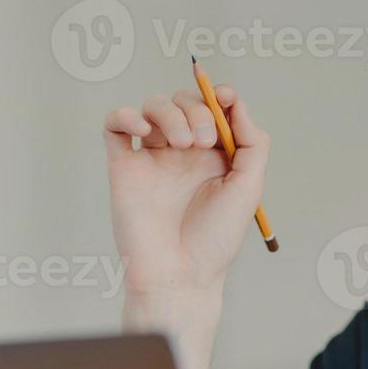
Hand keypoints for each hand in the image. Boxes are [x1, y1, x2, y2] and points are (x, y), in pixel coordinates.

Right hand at [102, 85, 270, 301]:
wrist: (179, 272)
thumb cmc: (215, 239)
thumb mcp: (249, 188)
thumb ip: (252, 143)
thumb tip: (236, 103)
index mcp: (214, 156)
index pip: (214, 109)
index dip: (220, 95)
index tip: (225, 98)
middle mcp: (182, 153)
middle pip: (184, 102)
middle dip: (197, 110)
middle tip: (202, 140)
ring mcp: (152, 158)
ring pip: (153, 107)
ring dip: (170, 113)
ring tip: (180, 143)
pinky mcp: (124, 166)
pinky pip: (115, 125)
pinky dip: (126, 115)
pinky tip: (144, 130)